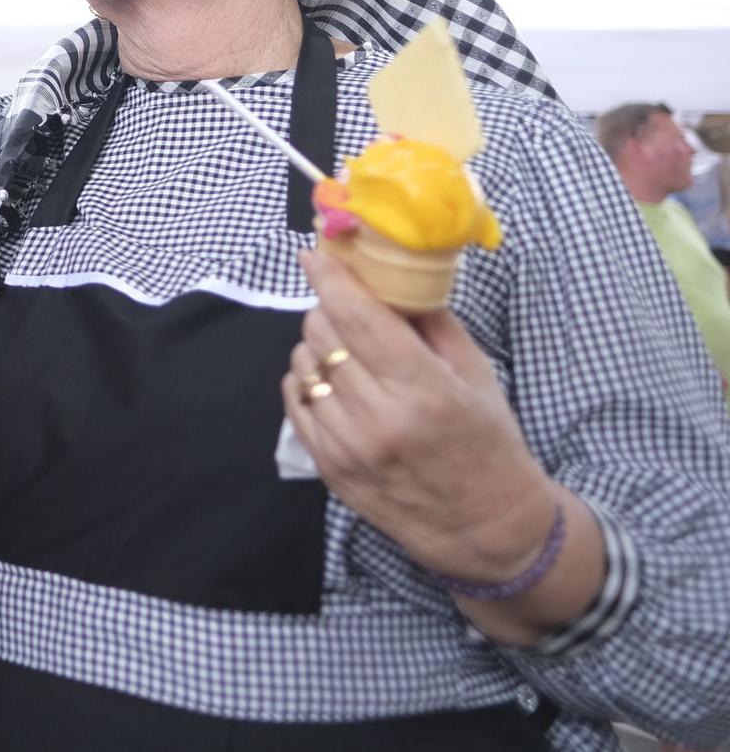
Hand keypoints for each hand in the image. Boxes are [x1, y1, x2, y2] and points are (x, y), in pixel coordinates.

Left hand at [284, 249, 556, 583]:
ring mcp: (347, 446)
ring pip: (303, 365)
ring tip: (347, 349)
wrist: (484, 528)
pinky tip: (332, 380)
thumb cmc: (487, 443)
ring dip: (317, 346)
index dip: (329, 279)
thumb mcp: (476, 374)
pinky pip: (295, 401)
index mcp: (422, 389)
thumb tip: (389, 276)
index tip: (314, 255)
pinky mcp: (328, 467)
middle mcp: (378, 417)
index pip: (356, 318)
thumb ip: (430, 322)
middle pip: (322, 335)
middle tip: (348, 307)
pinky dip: (306, 380)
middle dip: (330, 310)